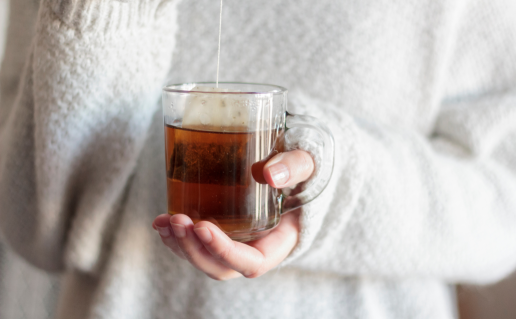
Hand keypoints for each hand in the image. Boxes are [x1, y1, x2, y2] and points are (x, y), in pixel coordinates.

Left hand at [152, 150, 313, 279]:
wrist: (291, 169)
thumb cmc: (301, 171)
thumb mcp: (306, 165)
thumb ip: (294, 166)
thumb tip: (270, 174)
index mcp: (278, 242)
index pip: (251, 262)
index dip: (225, 251)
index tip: (203, 227)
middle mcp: (253, 250)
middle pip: (220, 266)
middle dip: (194, 249)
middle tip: (177, 220)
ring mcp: (234, 243)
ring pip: (202, 258)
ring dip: (180, 245)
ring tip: (163, 222)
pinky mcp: (220, 232)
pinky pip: (195, 245)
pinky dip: (175, 238)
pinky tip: (160, 221)